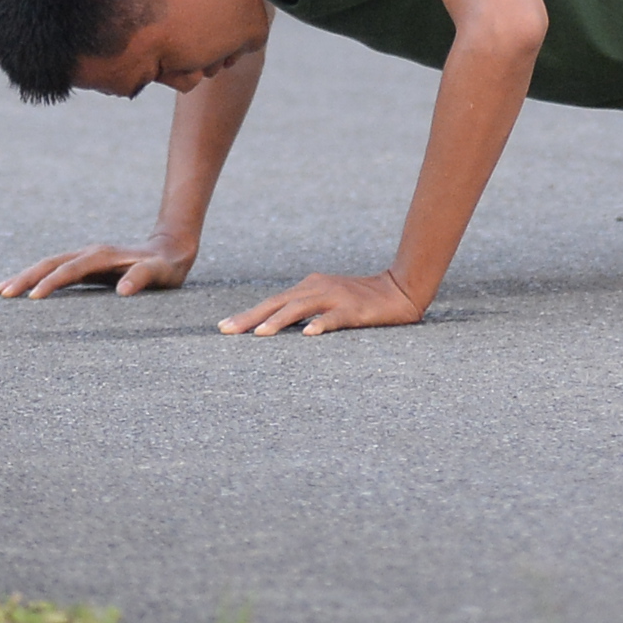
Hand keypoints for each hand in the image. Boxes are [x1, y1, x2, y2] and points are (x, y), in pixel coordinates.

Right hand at [0, 234, 196, 299]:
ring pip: (49, 265)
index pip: (71, 270)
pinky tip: (24, 290)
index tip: (32, 298)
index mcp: (103, 256)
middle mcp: (90, 254)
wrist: (170, 249)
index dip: (51, 283)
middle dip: (26, 277)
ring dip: (26, 276)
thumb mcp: (161, 273)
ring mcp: (86, 258)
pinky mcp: (86, 267)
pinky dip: (37, 278)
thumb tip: (123, 290)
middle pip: (51, 263)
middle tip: (2, 293)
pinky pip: (56, 271)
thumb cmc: (166, 267)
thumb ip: (143, 278)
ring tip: (1, 290)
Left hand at [218, 269, 428, 336]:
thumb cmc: (360, 300)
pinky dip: (320, 325)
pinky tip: (307, 335)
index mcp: (308, 287)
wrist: (400, 289)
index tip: (223, 328)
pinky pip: (334, 318)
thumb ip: (304, 309)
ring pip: (300, 308)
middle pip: (278, 303)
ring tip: (259, 335)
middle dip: (250, 318)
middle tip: (226, 332)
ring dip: (279, 321)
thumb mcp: (326, 300)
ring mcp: (335, 297)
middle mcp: (317, 288)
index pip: (272, 302)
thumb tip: (274, 326)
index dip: (247, 314)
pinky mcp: (354, 309)